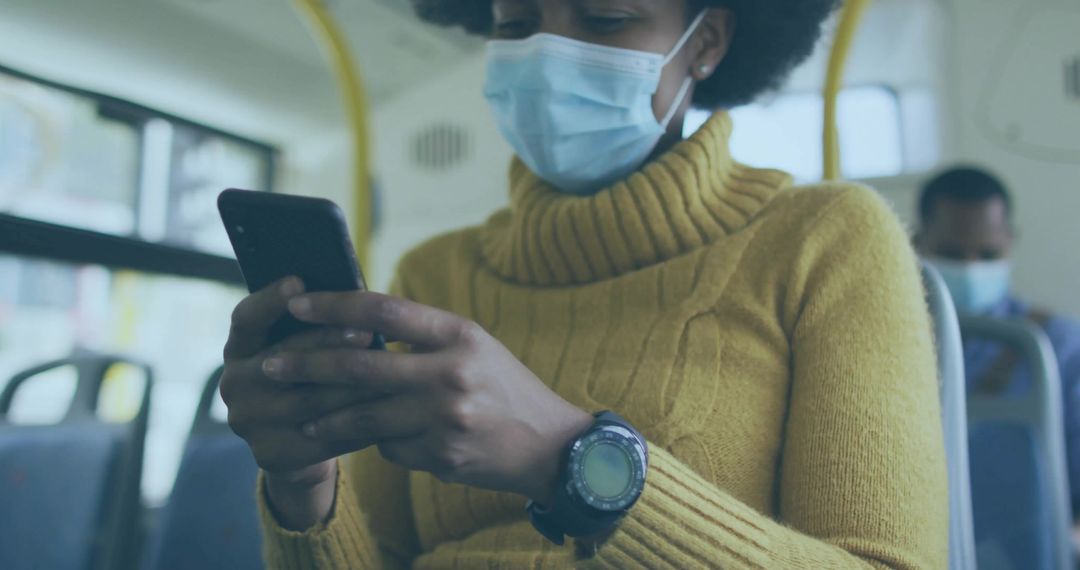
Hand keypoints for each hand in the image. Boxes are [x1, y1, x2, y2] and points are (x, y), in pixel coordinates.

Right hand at [219, 277, 381, 527]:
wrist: (297, 445)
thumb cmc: (309, 379)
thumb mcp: (302, 349)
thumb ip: (313, 326)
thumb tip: (353, 293)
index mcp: (239, 348)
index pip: (246, 318)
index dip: (270, 300)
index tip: (299, 281)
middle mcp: (234, 384)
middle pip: (283, 358)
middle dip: (328, 343)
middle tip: (367, 332)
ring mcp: (249, 422)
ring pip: (308, 400)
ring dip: (352, 386)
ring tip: (388, 372)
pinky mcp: (271, 454)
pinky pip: (322, 436)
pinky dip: (358, 422)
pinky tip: (387, 410)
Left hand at [261, 290, 594, 503]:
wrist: (551, 446)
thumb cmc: (505, 387)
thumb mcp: (474, 346)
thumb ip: (424, 335)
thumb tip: (358, 324)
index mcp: (459, 334)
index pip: (384, 310)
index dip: (334, 304)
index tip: (297, 303)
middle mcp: (451, 373)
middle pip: (360, 365)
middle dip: (306, 365)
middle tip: (269, 366)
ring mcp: (444, 418)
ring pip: (364, 415)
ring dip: (326, 416)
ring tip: (302, 415)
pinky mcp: (441, 456)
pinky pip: (389, 448)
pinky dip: (380, 442)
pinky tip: (385, 439)